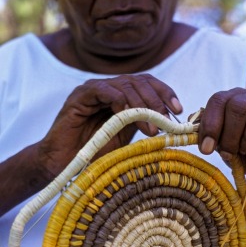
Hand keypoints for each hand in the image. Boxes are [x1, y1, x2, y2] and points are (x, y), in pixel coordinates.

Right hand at [37, 74, 181, 178]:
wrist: (66, 165)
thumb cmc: (96, 153)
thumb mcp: (128, 136)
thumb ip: (144, 122)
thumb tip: (172, 121)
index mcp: (122, 95)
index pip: (147, 83)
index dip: (165, 93)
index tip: (178, 109)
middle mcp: (110, 89)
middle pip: (139, 81)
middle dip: (156, 100)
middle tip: (166, 120)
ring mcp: (94, 90)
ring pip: (124, 85)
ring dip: (141, 105)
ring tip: (150, 128)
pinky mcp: (79, 97)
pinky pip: (102, 90)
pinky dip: (117, 99)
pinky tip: (126, 114)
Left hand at [197, 88, 245, 167]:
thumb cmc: (243, 150)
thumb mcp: (221, 142)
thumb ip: (207, 134)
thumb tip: (196, 135)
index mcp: (235, 97)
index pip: (218, 99)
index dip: (210, 124)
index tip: (205, 148)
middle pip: (237, 106)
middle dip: (228, 135)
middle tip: (226, 153)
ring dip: (244, 142)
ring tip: (244, 153)